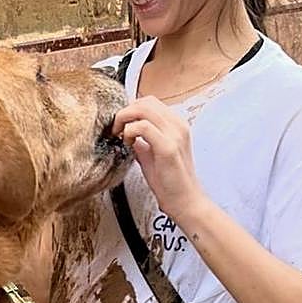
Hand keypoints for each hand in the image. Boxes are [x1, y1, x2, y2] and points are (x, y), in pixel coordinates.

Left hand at [113, 96, 206, 220]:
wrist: (184, 201)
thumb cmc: (169, 181)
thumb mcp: (151, 154)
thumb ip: (141, 139)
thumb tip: (126, 130)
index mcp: (176, 125)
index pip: (150, 102)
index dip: (131, 110)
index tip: (121, 125)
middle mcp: (178, 125)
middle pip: (145, 101)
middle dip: (125, 112)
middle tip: (117, 130)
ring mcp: (175, 134)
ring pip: (143, 108)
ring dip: (125, 119)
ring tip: (122, 137)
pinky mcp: (168, 147)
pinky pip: (143, 127)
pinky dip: (129, 131)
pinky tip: (128, 143)